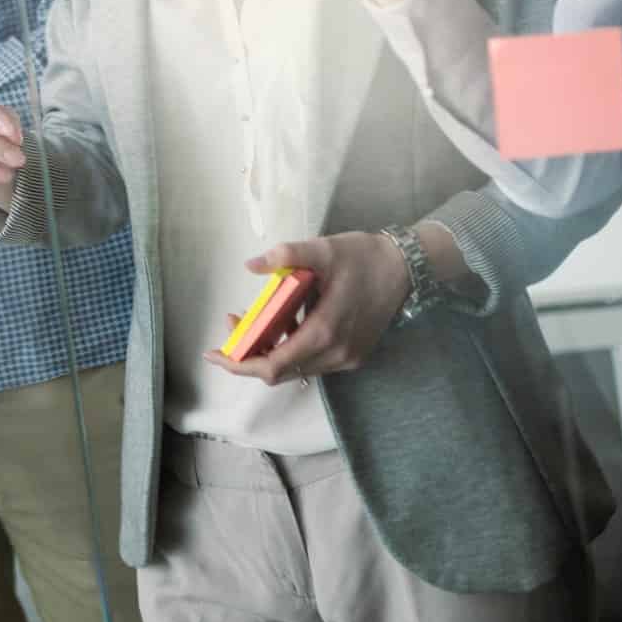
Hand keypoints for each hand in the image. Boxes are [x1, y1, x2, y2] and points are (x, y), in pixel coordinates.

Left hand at [203, 234, 408, 386]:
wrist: (406, 267)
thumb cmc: (363, 256)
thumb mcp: (322, 249)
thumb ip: (285, 255)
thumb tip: (250, 266)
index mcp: (325, 332)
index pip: (273, 365)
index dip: (240, 364)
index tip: (215, 353)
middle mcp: (336, 354)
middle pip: (280, 372)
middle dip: (249, 355)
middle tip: (232, 326)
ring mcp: (347, 359)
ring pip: (296, 368)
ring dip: (270, 351)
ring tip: (253, 320)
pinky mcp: (353, 355)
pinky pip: (312, 361)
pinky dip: (291, 348)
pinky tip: (284, 322)